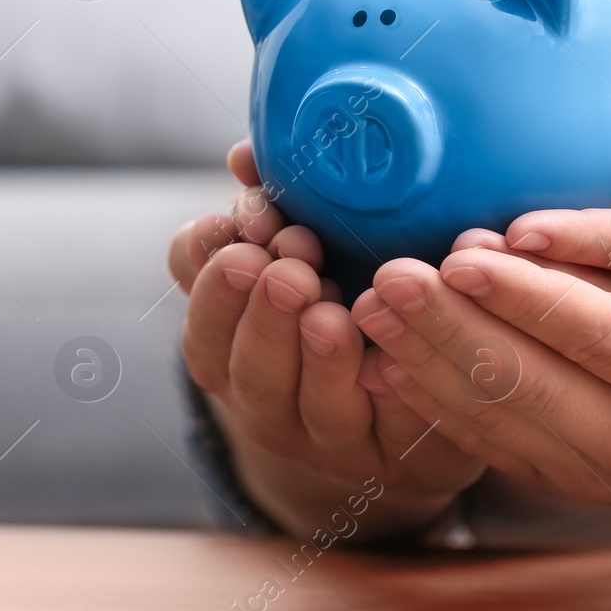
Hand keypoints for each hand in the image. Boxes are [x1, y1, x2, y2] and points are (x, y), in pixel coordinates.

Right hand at [171, 141, 483, 537]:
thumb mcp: (305, 246)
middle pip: (234, 364)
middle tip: (289, 271)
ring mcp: (321, 433)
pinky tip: (397, 365)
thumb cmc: (348, 296)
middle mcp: (261, 391)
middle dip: (258, 314)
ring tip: (330, 319)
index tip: (249, 233)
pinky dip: (394, 398)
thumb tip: (246, 156)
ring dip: (315, 362)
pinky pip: (388, 433)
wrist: (414, 402)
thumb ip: (273, 205)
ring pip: (304, 406)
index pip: (196, 302)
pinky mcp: (390, 454)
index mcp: (228, 331)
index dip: (210, 268)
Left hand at [351, 242, 610, 515]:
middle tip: (387, 277)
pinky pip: (491, 445)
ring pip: (499, 420)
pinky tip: (385, 363)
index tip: (467, 253)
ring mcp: (602, 477)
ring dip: (427, 365)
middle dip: (452, 331)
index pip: (604, 338)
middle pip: (532, 386)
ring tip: (368, 309)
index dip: (530, 297)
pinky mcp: (569, 482)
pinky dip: (433, 406)